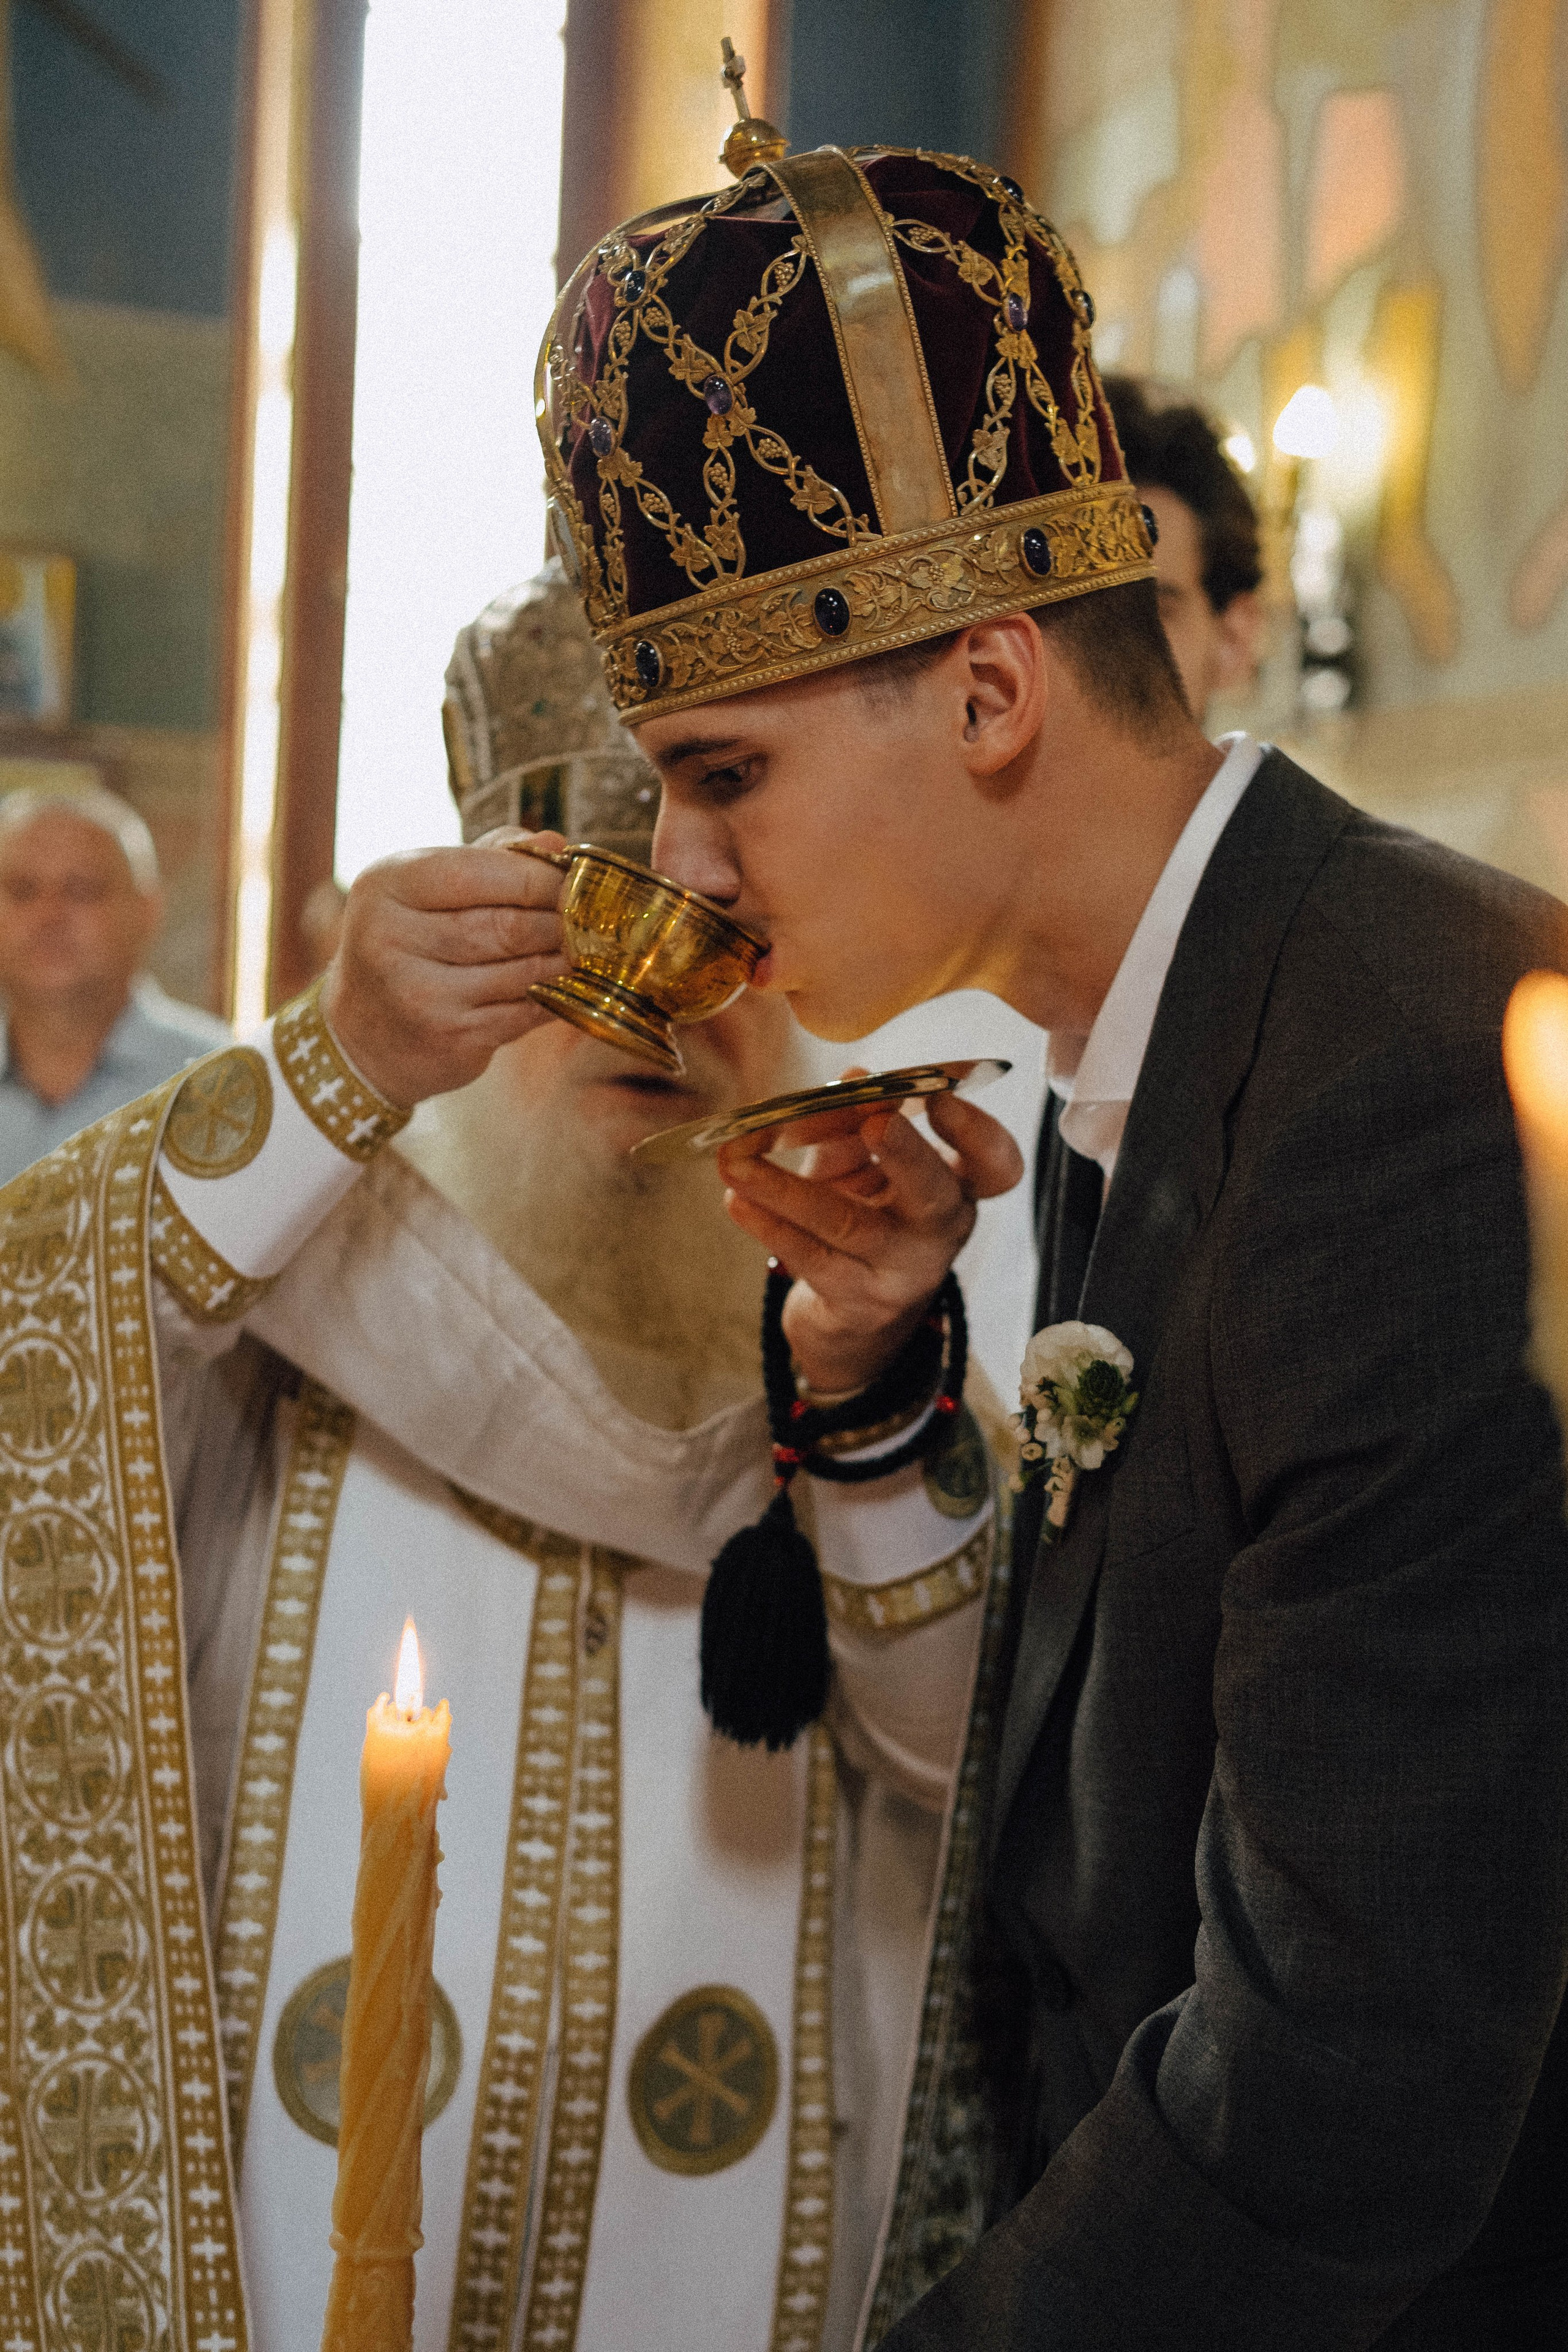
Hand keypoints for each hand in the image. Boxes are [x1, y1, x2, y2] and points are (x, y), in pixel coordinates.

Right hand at [319, 830, 570, 1105]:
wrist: (365, 1038)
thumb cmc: (408, 947)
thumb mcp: (427, 891)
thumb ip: (489, 860)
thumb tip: (554, 843)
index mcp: (386, 887)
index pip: (478, 871)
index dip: (538, 876)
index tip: (575, 878)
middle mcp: (391, 939)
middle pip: (506, 925)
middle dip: (558, 921)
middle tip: (588, 919)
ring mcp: (419, 994)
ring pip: (521, 971)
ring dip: (561, 961)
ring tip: (580, 950)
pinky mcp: (449, 1037)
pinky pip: (522, 1013)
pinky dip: (550, 997)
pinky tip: (561, 987)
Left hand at [717, 1080, 1023, 1393]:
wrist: (854, 1319)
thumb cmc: (865, 1218)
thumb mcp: (864, 1167)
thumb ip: (857, 1123)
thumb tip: (855, 1075)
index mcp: (957, 1186)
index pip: (995, 1164)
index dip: (975, 1130)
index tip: (938, 1096)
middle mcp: (939, 1231)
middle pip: (935, 1194)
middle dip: (906, 1153)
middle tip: (875, 1120)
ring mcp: (901, 1272)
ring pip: (848, 1224)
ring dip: (787, 1188)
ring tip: (736, 1159)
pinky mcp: (856, 1302)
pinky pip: (811, 1258)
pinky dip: (769, 1225)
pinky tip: (736, 1200)